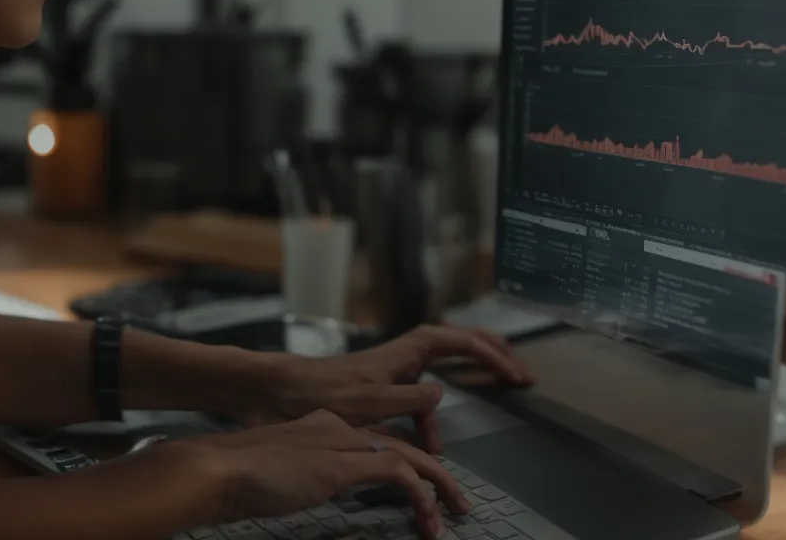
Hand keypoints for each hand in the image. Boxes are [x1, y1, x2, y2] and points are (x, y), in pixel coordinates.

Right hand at [162, 410, 469, 537]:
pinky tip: (427, 516)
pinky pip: (400, 475)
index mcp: (320, 426)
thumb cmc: (233, 477)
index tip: (418, 491)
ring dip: (439, 487)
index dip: (404, 465)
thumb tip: (311, 488)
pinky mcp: (344, 464)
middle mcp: (337, 428)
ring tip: (454, 514)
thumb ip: (301, 475)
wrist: (216, 469)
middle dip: (434, 475)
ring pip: (410, 458)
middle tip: (454, 502)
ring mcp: (342, 443)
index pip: (376, 441)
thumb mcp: (277, 475)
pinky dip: (421, 495)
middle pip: (401, 447)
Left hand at [228, 325, 533, 451]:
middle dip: (488, 354)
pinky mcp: (371, 393)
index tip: (512, 370)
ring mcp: (384, 374)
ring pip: (435, 372)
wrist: (267, 392)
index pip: (454, 341)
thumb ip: (404, 400)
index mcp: (398, 355)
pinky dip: (425, 418)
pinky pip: (412, 399)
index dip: (487, 351)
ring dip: (460, 388)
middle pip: (453, 345)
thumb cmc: (310, 393)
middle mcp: (395, 359)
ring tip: (474, 414)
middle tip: (518, 372)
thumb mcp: (364, 402)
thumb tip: (441, 395)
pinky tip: (426, 444)